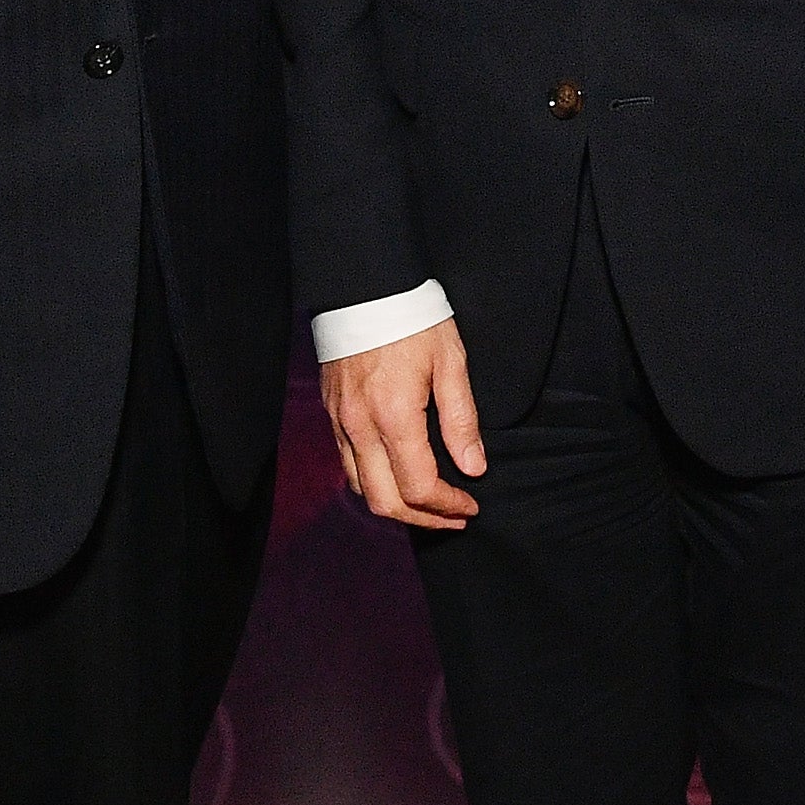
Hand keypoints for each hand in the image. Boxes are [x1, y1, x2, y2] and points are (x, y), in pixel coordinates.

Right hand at [321, 319, 484, 529]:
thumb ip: (461, 419)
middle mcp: (360, 427)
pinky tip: (397, 474)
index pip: (418, 486)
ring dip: (395, 505)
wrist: (366, 286)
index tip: (470, 504)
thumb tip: (473, 467)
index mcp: (393, 416)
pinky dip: (373, 481)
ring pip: (360, 488)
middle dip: (422, 518)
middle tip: (453, 516)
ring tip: (427, 504)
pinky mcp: (331, 414)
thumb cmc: (414, 318)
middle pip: (384, 500)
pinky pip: (347, 464)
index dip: (447, 505)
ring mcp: (340, 422)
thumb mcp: (450, 362)